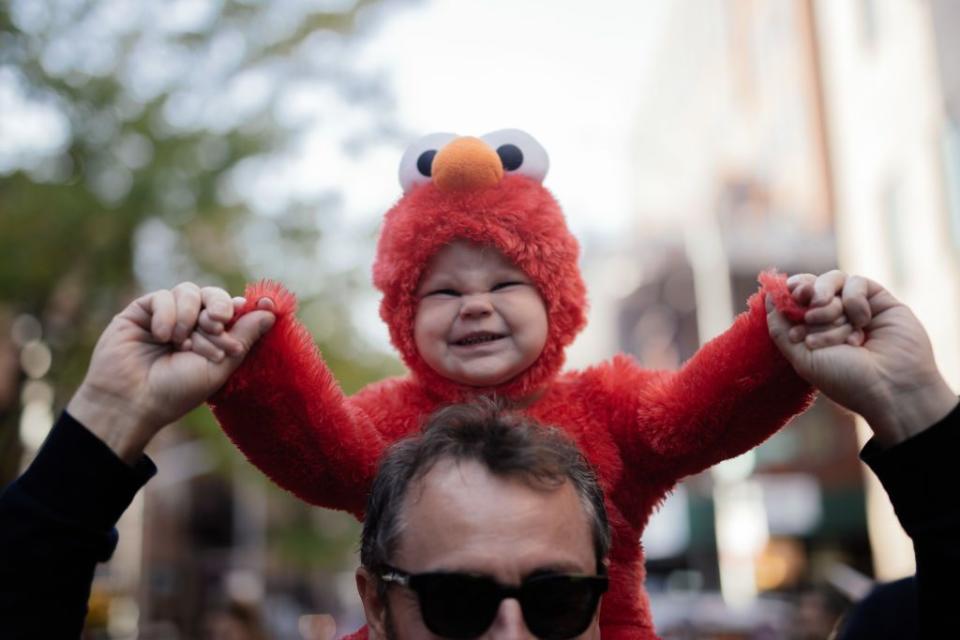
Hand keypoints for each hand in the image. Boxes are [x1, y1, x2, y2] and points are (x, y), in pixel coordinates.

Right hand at [67, 283, 274, 462]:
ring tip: (182, 343)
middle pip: (214, 296)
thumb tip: (271, 312)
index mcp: (212, 337)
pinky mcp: (141, 312)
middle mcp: (191, 324)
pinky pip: (162, 297)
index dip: (247, 306)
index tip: (266, 303)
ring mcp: (166, 316)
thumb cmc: (177, 391)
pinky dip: (167, 315)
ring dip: (191, 316)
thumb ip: (244, 336)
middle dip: (220, 308)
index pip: (233, 310)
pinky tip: (162, 336)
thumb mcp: (220, 366)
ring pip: (189, 292)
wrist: (134, 401)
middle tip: (218, 325)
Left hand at [768, 273, 955, 445]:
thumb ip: (779, 326)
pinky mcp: (879, 301)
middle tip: (810, 314)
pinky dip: (853, 300)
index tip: (790, 294)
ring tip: (831, 322)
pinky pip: (857, 283)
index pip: (794, 299)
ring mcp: (856, 309)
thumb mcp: (801, 356)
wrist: (890, 387)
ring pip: (832, 282)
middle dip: (807, 297)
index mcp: (812, 331)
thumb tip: (767, 295)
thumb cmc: (845, 379)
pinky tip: (861, 322)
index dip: (789, 292)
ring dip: (828, 303)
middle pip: (811, 287)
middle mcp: (833, 318)